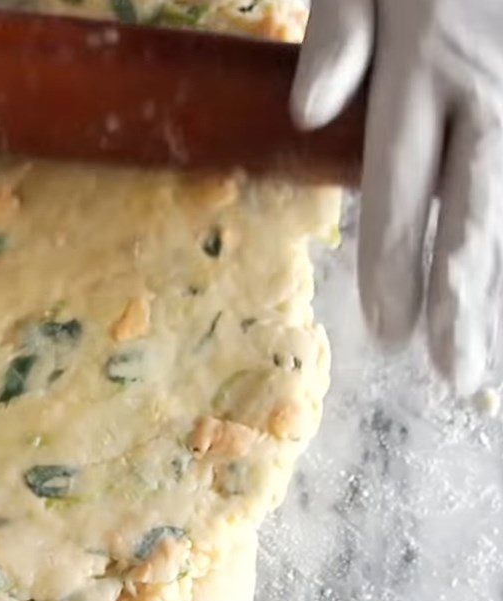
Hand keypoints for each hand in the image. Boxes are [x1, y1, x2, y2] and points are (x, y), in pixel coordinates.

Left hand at [291, 0, 502, 394]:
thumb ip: (339, 31)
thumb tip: (308, 114)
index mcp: (421, 65)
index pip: (399, 189)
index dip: (393, 268)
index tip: (387, 335)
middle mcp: (485, 90)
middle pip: (471, 215)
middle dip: (460, 303)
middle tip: (454, 375)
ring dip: (500, 285)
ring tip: (488, 352)